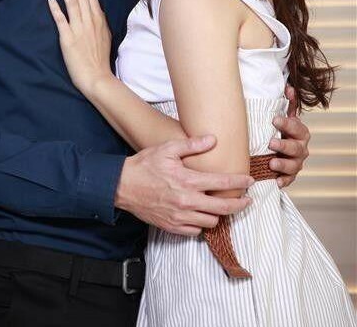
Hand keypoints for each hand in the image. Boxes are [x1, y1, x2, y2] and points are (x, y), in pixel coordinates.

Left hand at [48, 0, 112, 92]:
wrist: (97, 77)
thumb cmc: (100, 59)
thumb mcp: (105, 35)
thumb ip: (99, 21)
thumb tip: (96, 10)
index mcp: (99, 18)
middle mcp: (90, 20)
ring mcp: (79, 28)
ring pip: (71, 1)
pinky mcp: (68, 38)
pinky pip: (61, 19)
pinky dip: (55, 7)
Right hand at [115, 137, 253, 235]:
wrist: (122, 186)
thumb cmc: (144, 165)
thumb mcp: (167, 149)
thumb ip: (192, 145)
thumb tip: (213, 139)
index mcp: (188, 181)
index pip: (222, 183)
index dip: (239, 182)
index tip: (249, 181)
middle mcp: (187, 201)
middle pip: (223, 208)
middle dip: (239, 204)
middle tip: (246, 200)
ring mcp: (180, 216)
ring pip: (211, 222)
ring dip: (219, 214)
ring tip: (221, 205)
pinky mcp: (172, 226)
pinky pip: (196, 231)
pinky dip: (202, 224)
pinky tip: (202, 214)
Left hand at [269, 85, 309, 187]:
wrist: (279, 149)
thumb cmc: (280, 130)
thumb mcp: (283, 116)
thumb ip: (287, 103)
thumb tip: (288, 87)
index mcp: (300, 132)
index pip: (296, 127)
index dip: (287, 124)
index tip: (274, 119)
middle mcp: (300, 148)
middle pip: (296, 148)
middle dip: (284, 146)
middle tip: (270, 143)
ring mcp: (296, 163)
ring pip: (294, 165)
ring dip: (283, 164)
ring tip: (271, 163)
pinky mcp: (290, 176)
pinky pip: (289, 180)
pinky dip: (283, 181)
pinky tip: (276, 181)